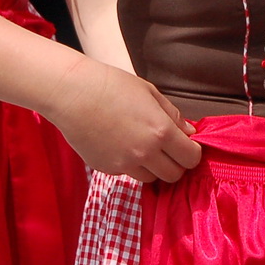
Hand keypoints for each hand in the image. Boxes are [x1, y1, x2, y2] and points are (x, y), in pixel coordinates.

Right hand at [45, 57, 201, 182]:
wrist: (73, 93)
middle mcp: (145, 152)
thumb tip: (189, 132)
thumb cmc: (112, 85)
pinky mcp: (106, 168)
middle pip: (174, 175)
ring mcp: (124, 163)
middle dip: (176, 164)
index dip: (192, 153)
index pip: (191, 158)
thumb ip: (173, 116)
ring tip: (142, 147)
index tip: (187, 146)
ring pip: (151, 178)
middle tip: (168, 150)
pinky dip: (130, 165)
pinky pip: (127, 173)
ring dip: (153, 167)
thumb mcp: (150, 94)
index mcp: (160, 131)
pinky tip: (120, 144)